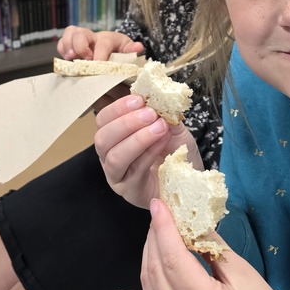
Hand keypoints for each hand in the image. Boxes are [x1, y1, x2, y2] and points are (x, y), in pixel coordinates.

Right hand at [56, 26, 143, 61]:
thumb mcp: (130, 56)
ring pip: (70, 32)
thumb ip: (132, 53)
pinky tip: (67, 62)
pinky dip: (63, 50)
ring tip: (71, 58)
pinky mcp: (73, 47)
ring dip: (68, 45)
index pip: (103, 43)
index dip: (100, 54)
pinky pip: (62, 43)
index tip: (98, 65)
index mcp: (111, 39)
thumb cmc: (123, 59)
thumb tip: (138, 47)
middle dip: (80, 46)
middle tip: (84, 60)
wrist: (117, 60)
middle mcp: (95, 37)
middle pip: (82, 32)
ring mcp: (82, 40)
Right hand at [94, 93, 200, 208]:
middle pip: (102, 139)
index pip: (103, 120)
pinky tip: (162, 141)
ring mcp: (117, 176)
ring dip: (138, 139)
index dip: (118, 108)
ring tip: (160, 127)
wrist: (188, 180)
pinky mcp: (131, 191)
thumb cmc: (174, 154)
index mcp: (113, 137)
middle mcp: (109, 157)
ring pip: (115, 157)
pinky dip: (149, 153)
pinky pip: (135, 171)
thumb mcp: (170, 128)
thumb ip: (162, 114)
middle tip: (150, 114)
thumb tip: (158, 99)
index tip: (139, 100)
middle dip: (126, 123)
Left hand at [142, 199, 289, 289]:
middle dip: (154, 237)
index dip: (163, 228)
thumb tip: (189, 219)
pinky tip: (163, 256)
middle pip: (156, 271)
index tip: (158, 203)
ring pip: (149, 285)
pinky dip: (155, 274)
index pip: (173, 260)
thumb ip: (212, 247)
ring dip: (151, 253)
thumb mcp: (245, 275)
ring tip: (161, 229)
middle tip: (161, 212)